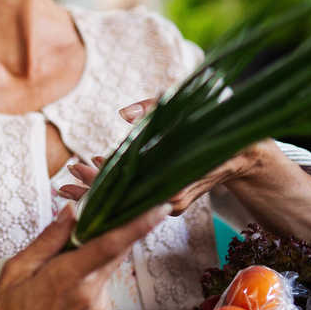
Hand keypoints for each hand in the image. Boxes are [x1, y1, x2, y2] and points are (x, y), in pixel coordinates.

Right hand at [0, 201, 169, 309]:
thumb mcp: (17, 268)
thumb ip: (49, 239)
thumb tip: (71, 211)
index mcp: (67, 277)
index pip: (111, 245)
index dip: (138, 225)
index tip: (159, 208)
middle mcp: (90, 295)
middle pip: (114, 253)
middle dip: (111, 233)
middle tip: (95, 220)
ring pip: (105, 271)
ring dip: (92, 260)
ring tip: (58, 271)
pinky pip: (101, 289)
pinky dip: (88, 279)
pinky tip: (63, 291)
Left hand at [56, 99, 252, 215]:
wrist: (247, 151)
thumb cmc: (217, 125)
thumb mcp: (188, 108)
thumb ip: (154, 107)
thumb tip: (123, 115)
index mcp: (172, 180)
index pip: (125, 184)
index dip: (98, 179)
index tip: (76, 170)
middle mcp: (170, 198)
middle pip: (121, 198)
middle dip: (90, 190)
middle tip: (63, 183)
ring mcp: (170, 201)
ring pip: (128, 200)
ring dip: (100, 191)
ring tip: (70, 183)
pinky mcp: (171, 199)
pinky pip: (138, 196)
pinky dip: (118, 188)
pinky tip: (99, 176)